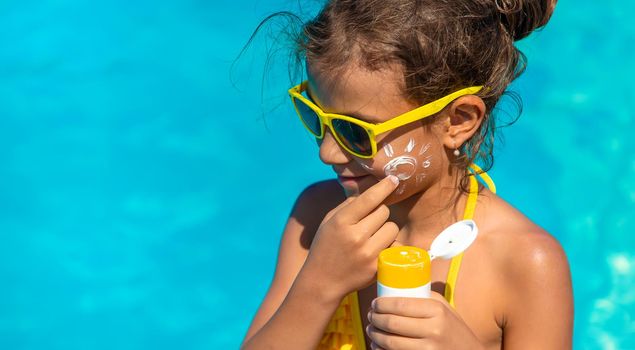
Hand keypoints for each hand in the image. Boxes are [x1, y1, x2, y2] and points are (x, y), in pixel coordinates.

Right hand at [301, 175, 400, 299]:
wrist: (322, 281)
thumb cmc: (325, 246)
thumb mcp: (329, 222)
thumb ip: (348, 204)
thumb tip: (370, 190)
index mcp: (341, 222)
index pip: (369, 199)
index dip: (383, 187)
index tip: (393, 179)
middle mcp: (355, 236)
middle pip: (384, 212)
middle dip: (379, 213)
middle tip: (369, 222)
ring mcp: (368, 254)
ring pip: (392, 228)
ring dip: (385, 229)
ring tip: (372, 237)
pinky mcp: (377, 267)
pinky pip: (393, 246)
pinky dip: (388, 245)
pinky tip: (376, 249)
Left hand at [366, 292, 483, 349]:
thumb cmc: (454, 329)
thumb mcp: (445, 308)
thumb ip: (425, 297)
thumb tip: (398, 287)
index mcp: (437, 311)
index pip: (400, 305)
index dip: (381, 304)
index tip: (374, 303)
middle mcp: (433, 330)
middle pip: (392, 323)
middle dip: (374, 319)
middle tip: (370, 316)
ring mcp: (428, 349)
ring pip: (390, 342)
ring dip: (375, 336)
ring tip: (371, 330)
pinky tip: (377, 346)